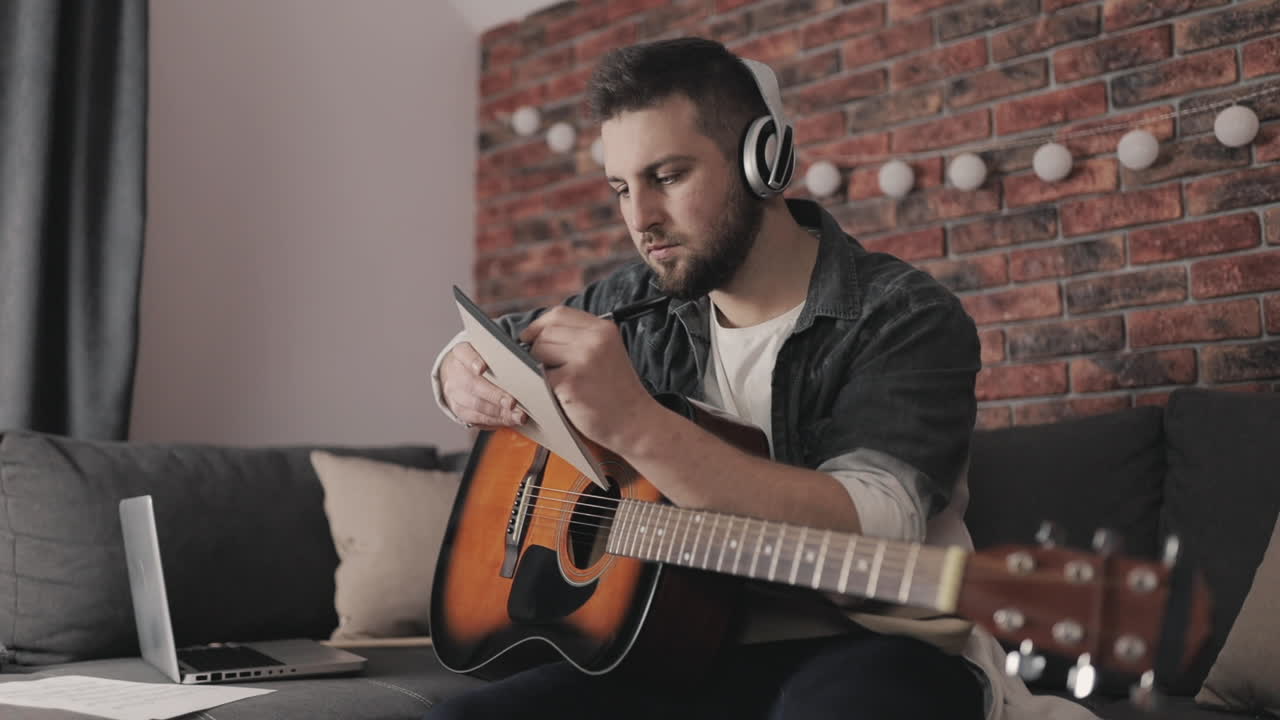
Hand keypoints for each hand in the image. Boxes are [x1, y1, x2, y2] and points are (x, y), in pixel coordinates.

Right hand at [438, 341, 525, 427]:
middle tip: (512, 402)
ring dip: (499, 412)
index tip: (482, 368)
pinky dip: (495, 420)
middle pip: (473, 384)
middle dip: (495, 395)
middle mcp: (455, 372)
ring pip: (476, 404)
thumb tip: (525, 364)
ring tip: (518, 415)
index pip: (465, 354)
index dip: (473, 361)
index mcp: (461, 352)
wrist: (458, 373)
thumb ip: (500, 354)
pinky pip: (477, 418)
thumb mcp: (486, 350)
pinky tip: (510, 420)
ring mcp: (454, 392)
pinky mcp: (458, 409)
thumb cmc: (481, 360)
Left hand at [519, 306, 655, 450]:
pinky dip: (543, 386)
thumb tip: (538, 334)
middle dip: (538, 349)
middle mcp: (594, 339)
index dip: (539, 325)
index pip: (559, 313)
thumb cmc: (617, 392)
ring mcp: (583, 359)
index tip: (529, 337)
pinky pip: (539, 376)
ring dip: (540, 367)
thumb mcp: (607, 352)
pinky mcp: (570, 381)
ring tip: (562, 382)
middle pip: (546, 332)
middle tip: (550, 369)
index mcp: (603, 329)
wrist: (635, 422)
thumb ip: (580, 338)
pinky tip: (562, 395)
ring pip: (538, 351)